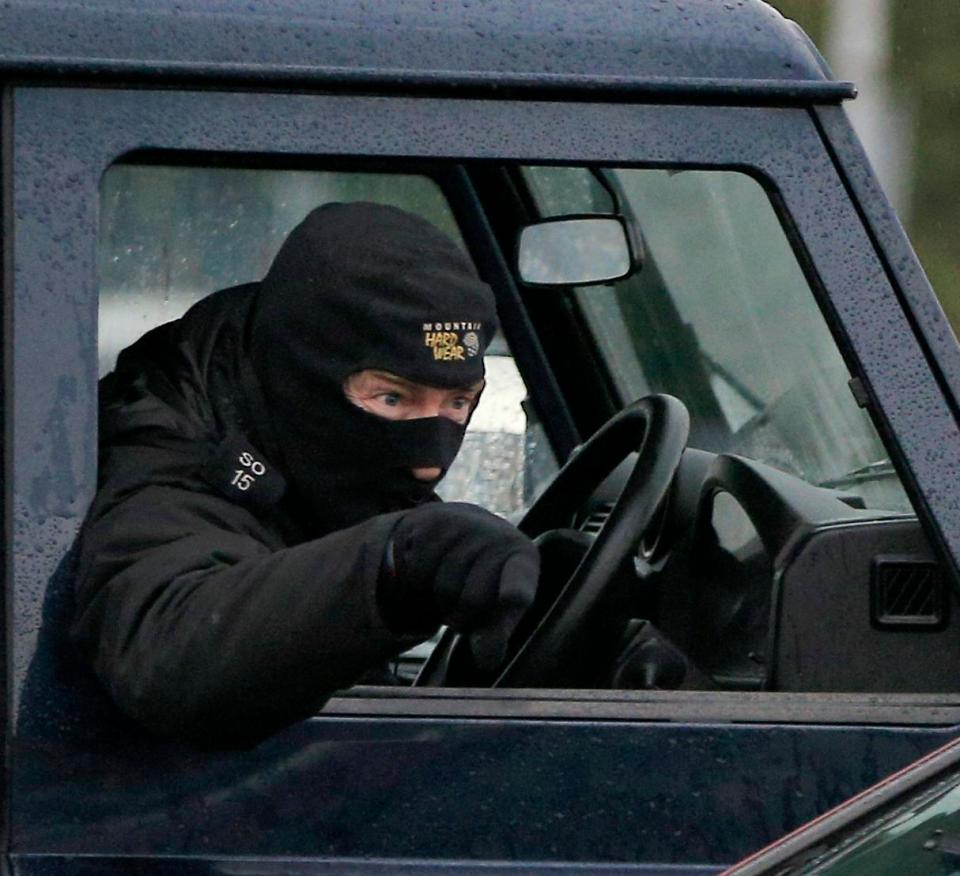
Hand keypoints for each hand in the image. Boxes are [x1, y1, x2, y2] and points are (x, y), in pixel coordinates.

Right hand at [379, 502, 539, 670]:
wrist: (460, 530)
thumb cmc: (484, 578)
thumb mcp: (498, 605)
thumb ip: (495, 634)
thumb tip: (486, 661)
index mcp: (523, 559)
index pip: (518, 583)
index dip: (513, 594)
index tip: (512, 601)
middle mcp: (498, 537)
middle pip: (472, 600)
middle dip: (464, 616)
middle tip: (465, 608)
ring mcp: (466, 526)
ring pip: (444, 588)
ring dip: (441, 602)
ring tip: (450, 590)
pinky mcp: (433, 522)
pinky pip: (420, 572)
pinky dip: (420, 583)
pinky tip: (431, 573)